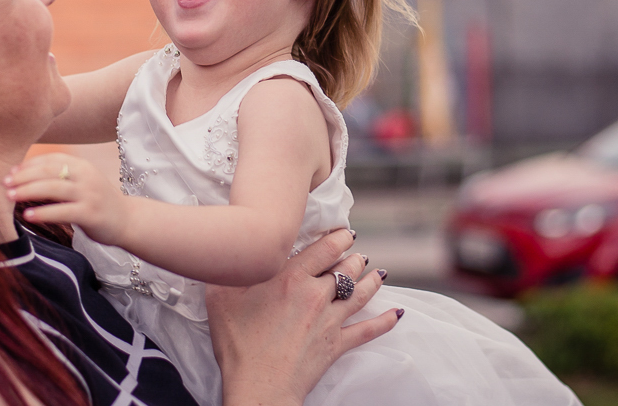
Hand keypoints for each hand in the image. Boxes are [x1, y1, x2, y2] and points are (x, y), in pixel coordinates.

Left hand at [5, 153, 129, 244]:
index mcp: (82, 166)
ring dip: (29, 191)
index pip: (50, 159)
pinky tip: (28, 216)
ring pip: (55, 188)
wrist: (127, 220)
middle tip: (4, 184)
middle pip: (50, 171)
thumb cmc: (97, 201)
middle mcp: (86, 176)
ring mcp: (89, 195)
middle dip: (24, 177)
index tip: (9, 173)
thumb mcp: (82, 182)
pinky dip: (44, 212)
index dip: (28, 165)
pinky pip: (63, 211)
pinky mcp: (90, 214)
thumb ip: (60, 177)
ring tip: (10, 197)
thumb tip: (23, 177)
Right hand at [206, 229, 400, 405]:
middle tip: (357, 251)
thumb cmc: (238, 343)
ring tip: (378, 271)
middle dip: (354, 256)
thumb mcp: (221, 296)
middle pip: (345, 268)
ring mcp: (329, 320)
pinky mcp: (336, 345)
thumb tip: (230, 251)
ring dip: (371, 280)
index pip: (324, 248)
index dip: (338, 237)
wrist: (259, 385)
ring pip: (359, 293)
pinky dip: (384, 321)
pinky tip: (396, 314)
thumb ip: (230, 269)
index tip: (343, 232)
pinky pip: (367, 330)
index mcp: (290, 277)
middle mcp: (315, 294)